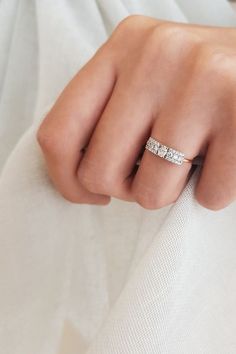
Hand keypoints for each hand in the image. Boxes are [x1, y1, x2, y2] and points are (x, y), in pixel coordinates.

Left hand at [37, 15, 235, 209]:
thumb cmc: (198, 82)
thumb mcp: (145, 78)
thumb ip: (109, 112)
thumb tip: (79, 175)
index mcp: (122, 48)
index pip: (58, 132)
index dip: (66, 179)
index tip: (90, 191)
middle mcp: (156, 57)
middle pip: (99, 171)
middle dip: (125, 188)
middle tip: (149, 173)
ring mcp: (200, 82)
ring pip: (150, 191)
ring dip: (167, 191)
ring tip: (186, 164)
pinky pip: (206, 195)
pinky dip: (210, 192)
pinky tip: (220, 162)